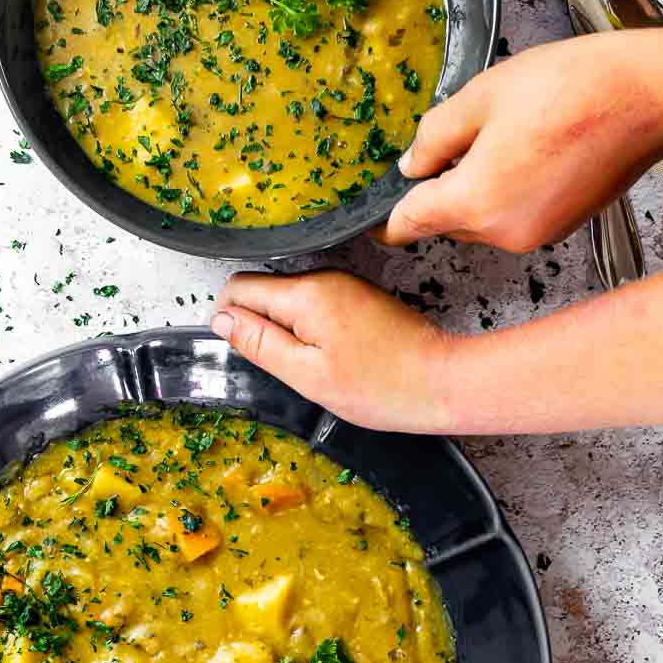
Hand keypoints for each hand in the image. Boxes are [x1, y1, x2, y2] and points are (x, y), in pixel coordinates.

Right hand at [210, 269, 455, 431]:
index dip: (231, 321)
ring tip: (318, 365)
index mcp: (306, 293)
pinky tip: (336, 358)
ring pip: (290, 301)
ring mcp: (344, 285)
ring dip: (290, 332)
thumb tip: (221, 320)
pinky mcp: (358, 297)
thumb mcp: (306, 374)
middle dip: (262, 327)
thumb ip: (259, 344)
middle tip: (291, 366)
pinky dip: (313, 332)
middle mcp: (324, 277)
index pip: (240, 288)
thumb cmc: (382, 385)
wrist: (442, 381)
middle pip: (264, 292)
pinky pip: (315, 307)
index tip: (250, 352)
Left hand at [381, 35, 662, 252]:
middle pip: (447, 222)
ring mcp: (536, 235)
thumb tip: (411, 166)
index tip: (371, 218)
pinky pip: (515, 217)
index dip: (385, 219)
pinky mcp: (561, 228)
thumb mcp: (481, 96)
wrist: (646, 98)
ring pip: (482, 220)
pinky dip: (511, 191)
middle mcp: (502, 233)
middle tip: (462, 136)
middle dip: (442, 188)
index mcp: (474, 202)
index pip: (410, 223)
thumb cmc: (569, 87)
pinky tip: (534, 147)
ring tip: (510, 133)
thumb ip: (434, 136)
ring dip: (479, 187)